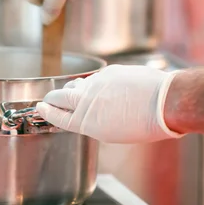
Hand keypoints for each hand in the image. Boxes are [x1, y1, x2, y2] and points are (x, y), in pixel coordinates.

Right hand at [36, 65, 182, 142]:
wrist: (163, 101)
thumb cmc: (144, 125)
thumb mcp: (113, 133)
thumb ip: (94, 122)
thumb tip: (89, 112)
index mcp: (86, 122)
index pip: (57, 116)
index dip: (46, 111)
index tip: (40, 106)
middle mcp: (86, 101)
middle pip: (59, 96)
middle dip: (52, 97)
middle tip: (48, 98)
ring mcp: (96, 83)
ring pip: (77, 84)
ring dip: (73, 89)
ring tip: (75, 92)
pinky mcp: (109, 72)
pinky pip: (96, 78)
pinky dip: (95, 83)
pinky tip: (104, 88)